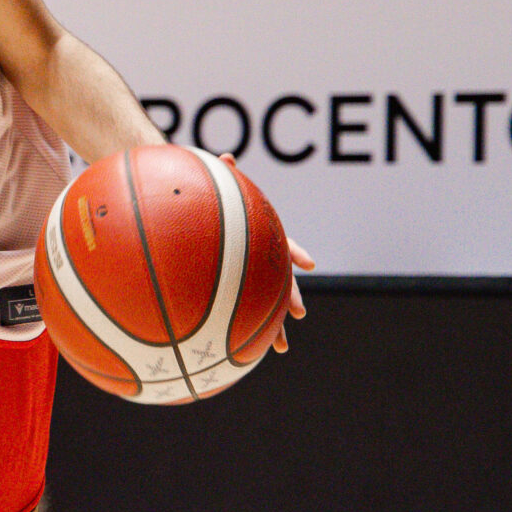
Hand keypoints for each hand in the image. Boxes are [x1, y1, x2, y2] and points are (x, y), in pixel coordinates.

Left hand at [220, 154, 311, 353]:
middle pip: (282, 281)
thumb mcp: (219, 190)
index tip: (308, 264)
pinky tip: (241, 355)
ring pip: (267, 306)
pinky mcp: (238, 292)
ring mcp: (252, 277)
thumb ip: (224, 176)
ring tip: (281, 349)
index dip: (296, 253)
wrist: (204, 219)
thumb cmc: (212, 204)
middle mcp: (263, 260)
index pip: (284, 245)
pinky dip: (246, 333)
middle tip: (299, 313)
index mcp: (263, 238)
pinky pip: (243, 314)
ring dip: (275, 327)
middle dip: (290, 297)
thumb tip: (225, 156)